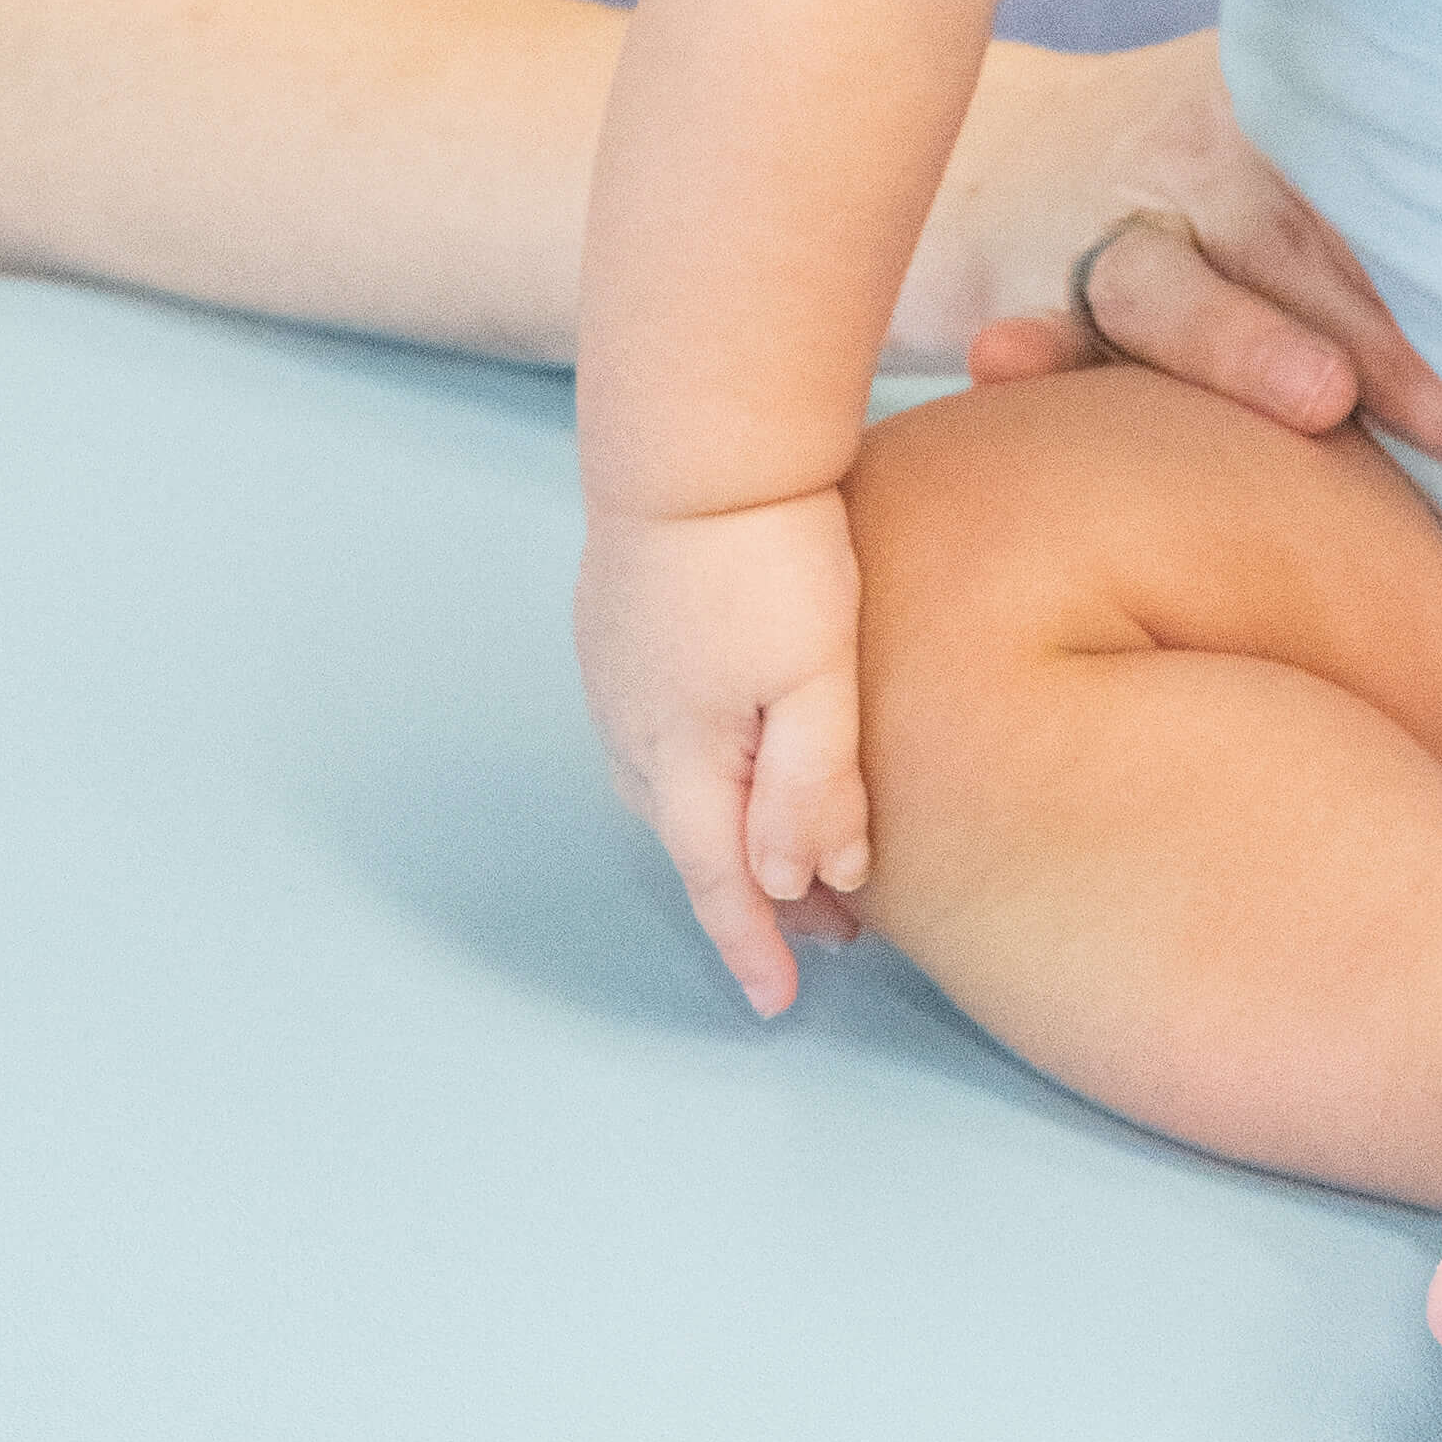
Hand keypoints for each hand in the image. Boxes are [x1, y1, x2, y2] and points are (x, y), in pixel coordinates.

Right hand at [575, 489, 867, 1017]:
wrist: (695, 436)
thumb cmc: (769, 551)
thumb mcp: (818, 675)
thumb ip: (814, 784)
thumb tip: (806, 879)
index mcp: (685, 759)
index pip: (720, 884)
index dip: (752, 948)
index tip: (780, 1004)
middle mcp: (633, 732)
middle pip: (693, 845)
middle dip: (755, 895)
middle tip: (830, 926)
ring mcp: (613, 677)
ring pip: (666, 792)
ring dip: (723, 831)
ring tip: (783, 848)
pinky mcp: (612, 628)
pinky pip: (648, 732)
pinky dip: (694, 770)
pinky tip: (728, 754)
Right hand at [911, 32, 1441, 492]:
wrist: (1007, 150)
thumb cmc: (1211, 177)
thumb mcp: (1309, 143)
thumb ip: (1417, 208)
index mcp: (1304, 122)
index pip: (1408, 192)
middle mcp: (1211, 160)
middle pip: (1320, 250)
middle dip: (1416, 350)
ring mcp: (1114, 228)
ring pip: (1177, 285)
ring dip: (1245, 340)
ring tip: (1318, 396)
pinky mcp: (1027, 297)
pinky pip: (1038, 335)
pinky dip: (1032, 358)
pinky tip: (1012, 368)